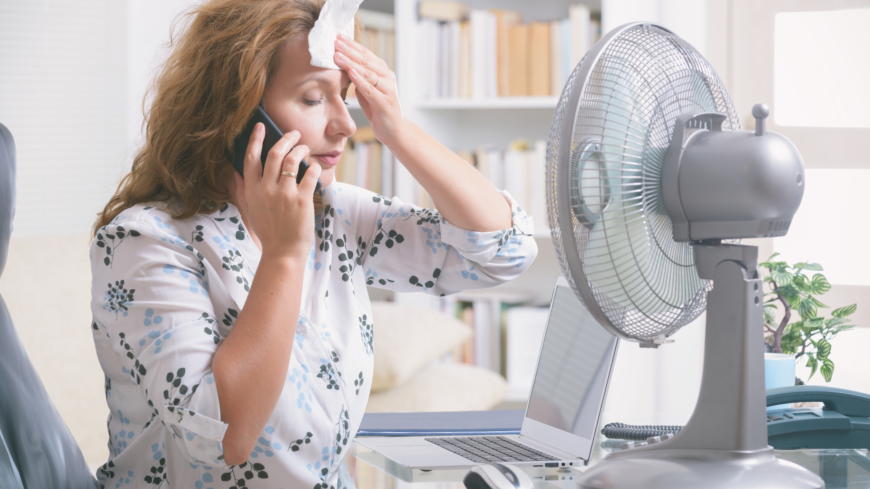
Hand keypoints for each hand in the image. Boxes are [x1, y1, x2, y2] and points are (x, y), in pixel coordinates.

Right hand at [233, 123, 321, 261]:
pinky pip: (310, 174)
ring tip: (304, 149)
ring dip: (300, 150)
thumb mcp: (250, 210)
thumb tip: (234, 174)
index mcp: (252, 190)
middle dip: (285, 139)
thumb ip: (243, 190)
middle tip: (293, 134)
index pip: (250, 158)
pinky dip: (313, 167)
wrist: (283, 253)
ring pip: (292, 159)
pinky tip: (315, 168)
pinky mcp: (302, 200)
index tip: (261, 126)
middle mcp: (266, 189)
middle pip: (274, 153)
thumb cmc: (269, 232)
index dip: (255, 139)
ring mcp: (284, 194)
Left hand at [333, 34, 404, 146]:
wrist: (394, 131)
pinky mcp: (385, 103)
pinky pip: (370, 89)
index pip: (366, 54)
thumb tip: (342, 64)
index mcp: (383, 72)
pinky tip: (350, 72)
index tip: (339, 37)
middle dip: (349, 50)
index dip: (352, 45)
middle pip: (366, 61)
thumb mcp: (366, 90)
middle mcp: (388, 78)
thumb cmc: (378, 109)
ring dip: (351, 62)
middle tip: (336, 42)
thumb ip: (359, 77)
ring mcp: (388, 90)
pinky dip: (360, 80)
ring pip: (368, 73)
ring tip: (338, 55)